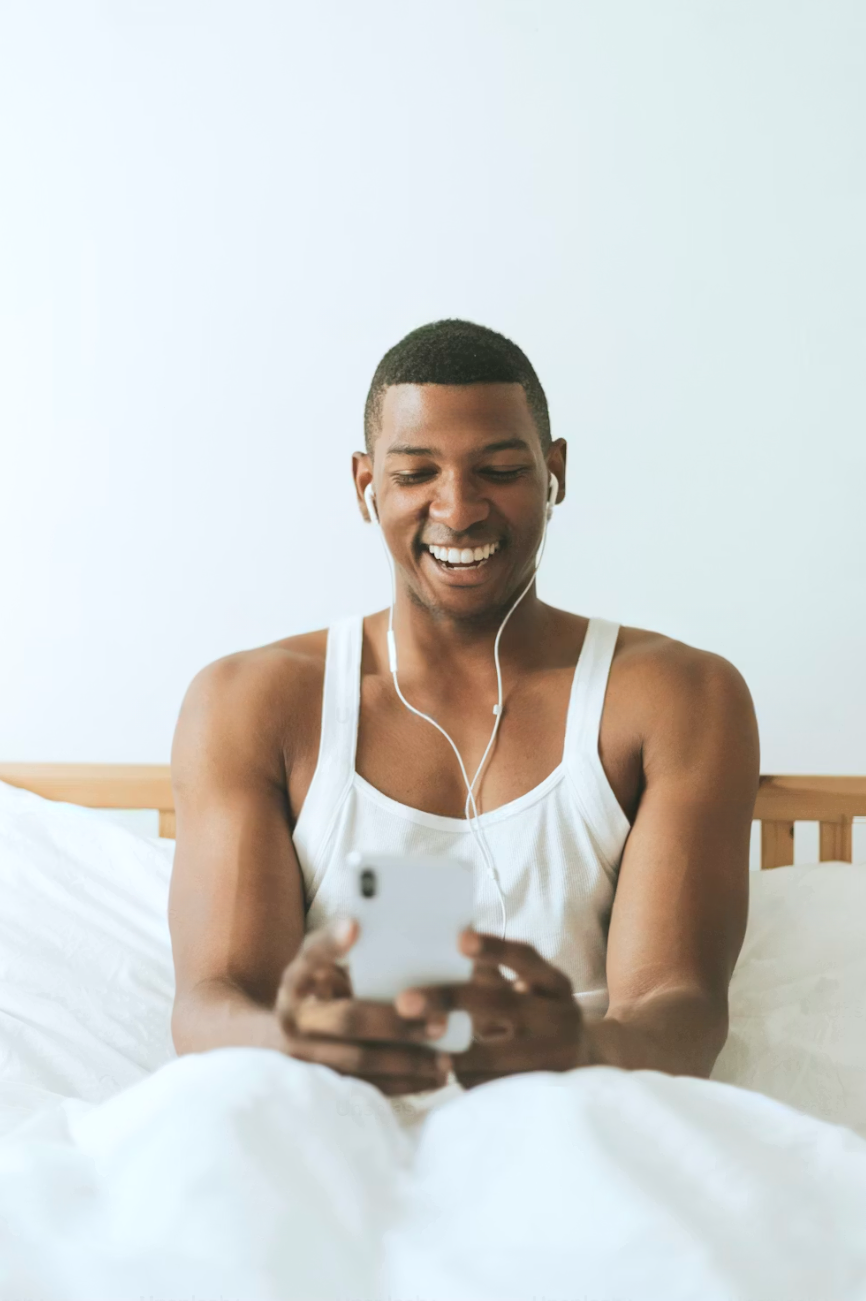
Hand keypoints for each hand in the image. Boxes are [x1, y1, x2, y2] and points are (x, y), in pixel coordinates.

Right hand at [275, 918, 452, 1095]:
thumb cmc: (313, 990)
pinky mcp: (323, 1086)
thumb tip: (362, 925)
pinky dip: (402, 1086)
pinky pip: (366, 1088)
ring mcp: (304, 1058)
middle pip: (349, 1020)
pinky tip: (433, 1079)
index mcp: (295, 982)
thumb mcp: (315, 966)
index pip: (311, 957)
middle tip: (439, 1023)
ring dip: (406, 1062)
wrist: (279, 1036)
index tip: (355, 926)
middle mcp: (295, 1020)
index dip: (331, 943)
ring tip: (444, 1060)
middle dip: (396, 1023)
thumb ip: (336, 949)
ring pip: (360, 1063)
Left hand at [395, 930, 594, 1089]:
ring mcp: (555, 1057)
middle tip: (405, 1001)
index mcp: (555, 983)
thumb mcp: (528, 986)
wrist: (582, 1062)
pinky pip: (495, 1085)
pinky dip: (465, 1076)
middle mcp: (560, 1017)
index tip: (459, 939)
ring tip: (417, 1044)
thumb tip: (444, 939)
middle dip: (450, 1000)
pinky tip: (438, 1070)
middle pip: (502, 1003)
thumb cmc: (536, 1012)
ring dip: (453, 1048)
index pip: (525, 958)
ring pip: (496, 1052)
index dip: (493, 948)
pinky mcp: (541, 1089)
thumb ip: (491, 970)